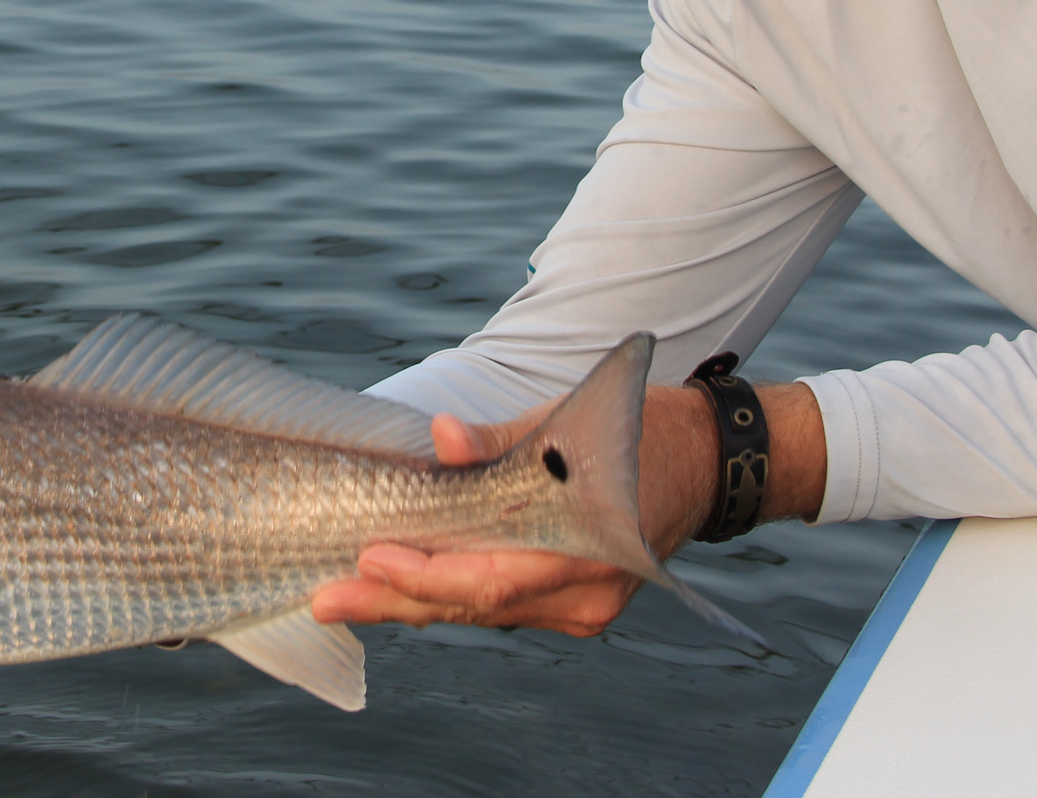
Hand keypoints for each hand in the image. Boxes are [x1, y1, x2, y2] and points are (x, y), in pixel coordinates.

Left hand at [308, 386, 720, 637]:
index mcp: (586, 551)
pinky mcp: (573, 604)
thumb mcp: (569, 424)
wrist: (710, 460)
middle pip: (473, 606)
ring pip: (481, 612)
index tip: (368, 561)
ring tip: (346, 595)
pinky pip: (499, 606)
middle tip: (327, 599)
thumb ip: (499, 442)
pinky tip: (400, 589)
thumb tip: (442, 440)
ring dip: (414, 602)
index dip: (423, 576)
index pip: (489, 580)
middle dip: (395, 602)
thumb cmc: (641, 431)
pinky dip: (449, 595)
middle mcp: (584, 596)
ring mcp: (581, 608)